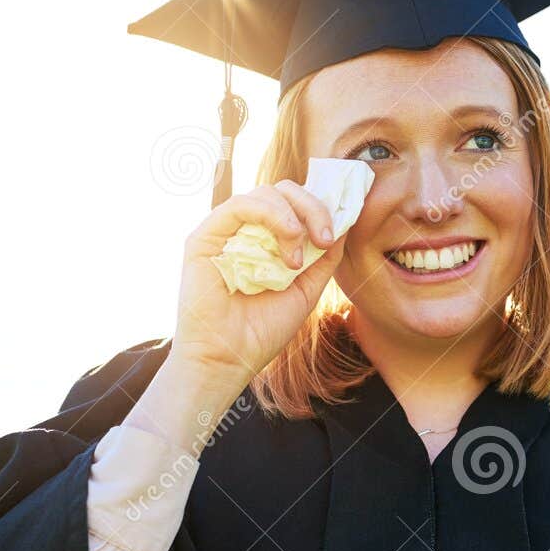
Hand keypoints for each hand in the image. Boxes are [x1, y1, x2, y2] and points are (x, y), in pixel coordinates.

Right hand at [171, 180, 346, 389]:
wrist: (229, 359)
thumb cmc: (263, 330)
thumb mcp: (307, 289)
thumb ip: (324, 256)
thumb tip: (345, 222)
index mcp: (268, 239)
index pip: (296, 203)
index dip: (321, 207)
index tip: (337, 232)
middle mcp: (246, 230)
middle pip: (284, 191)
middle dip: (314, 208)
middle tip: (325, 240)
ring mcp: (225, 231)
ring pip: (265, 193)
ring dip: (293, 218)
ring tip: (298, 259)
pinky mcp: (205, 237)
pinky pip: (239, 205)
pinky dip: (271, 217)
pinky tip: (286, 249)